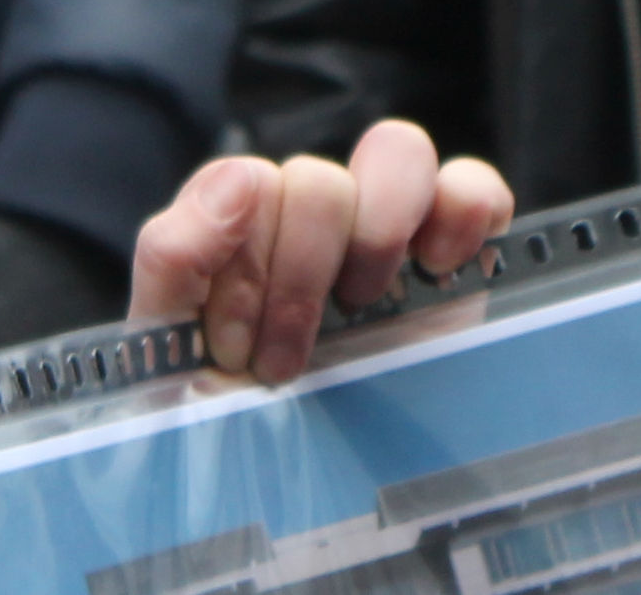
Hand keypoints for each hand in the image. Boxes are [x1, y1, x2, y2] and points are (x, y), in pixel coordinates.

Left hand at [125, 119, 512, 384]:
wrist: (286, 489)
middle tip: (288, 359)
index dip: (245, 269)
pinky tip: (440, 270)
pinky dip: (465, 210)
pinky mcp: (456, 256)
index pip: (252, 182)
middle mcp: (312, 216)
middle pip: (319, 179)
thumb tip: (240, 178)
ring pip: (396, 151)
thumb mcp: (168, 346)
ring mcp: (388, 230)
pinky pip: (472, 186)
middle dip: (301, 278)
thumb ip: (175, 252)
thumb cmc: (223, 415)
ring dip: (378, 231)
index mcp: (242, 222)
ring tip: (364, 306)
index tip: (234, 349)